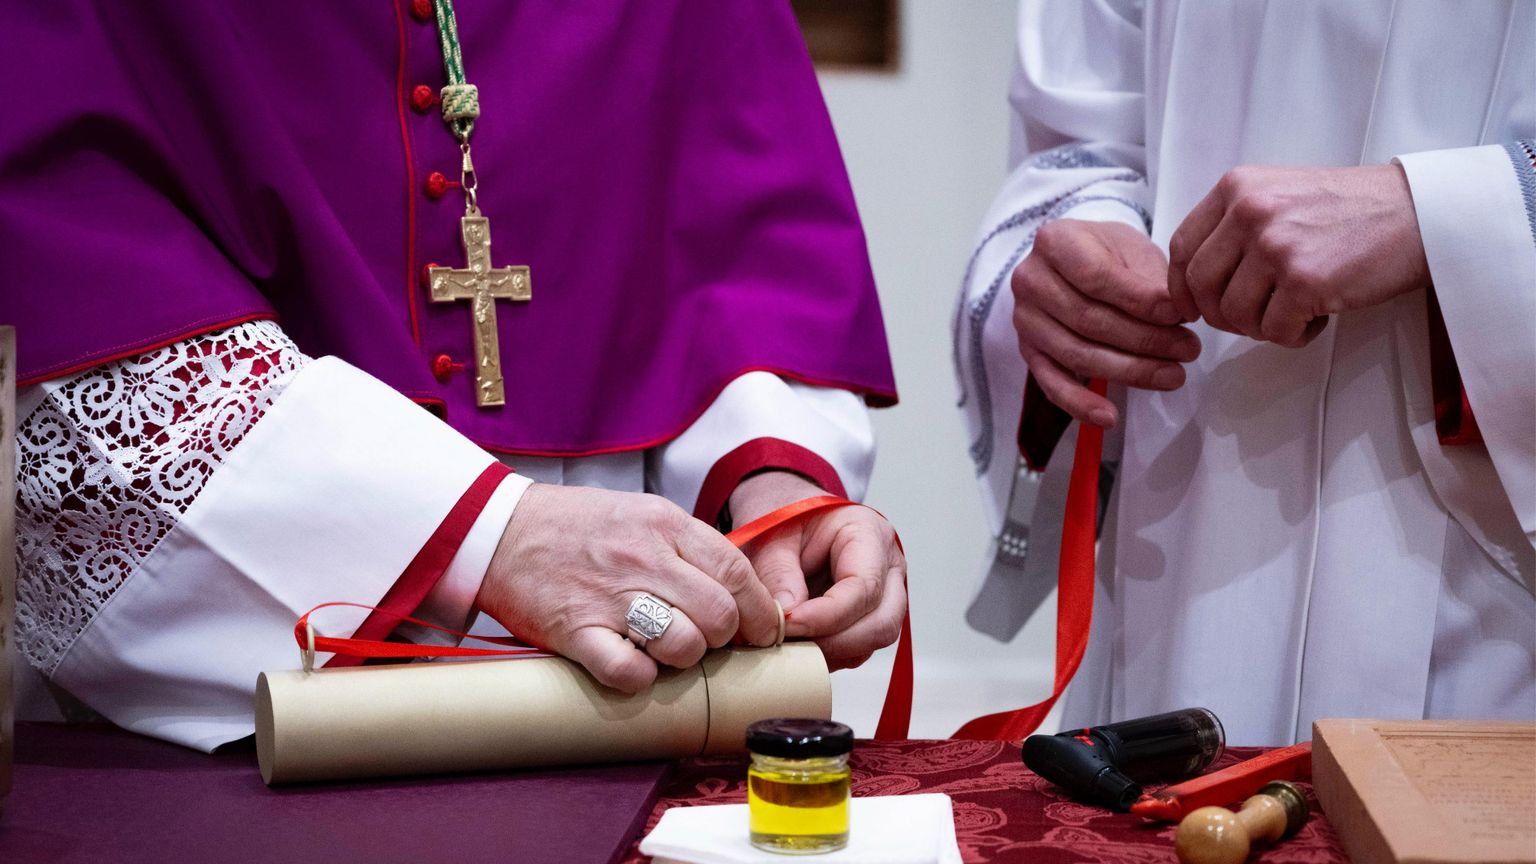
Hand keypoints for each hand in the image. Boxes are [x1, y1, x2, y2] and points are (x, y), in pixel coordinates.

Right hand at [475, 484, 779, 692]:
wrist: (499, 530)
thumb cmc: (577, 527)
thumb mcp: (642, 514)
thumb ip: (690, 548)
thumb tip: (741, 595)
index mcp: (665, 524)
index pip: (738, 574)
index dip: (759, 612)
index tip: (760, 633)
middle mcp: (643, 558)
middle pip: (719, 616)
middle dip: (722, 639)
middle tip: (704, 640)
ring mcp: (609, 597)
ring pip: (684, 645)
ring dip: (682, 658)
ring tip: (662, 648)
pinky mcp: (576, 632)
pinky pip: (630, 672)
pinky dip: (640, 677)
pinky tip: (631, 663)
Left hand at [728, 471, 906, 670]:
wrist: (786, 516)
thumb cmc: (784, 519)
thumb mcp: (771, 536)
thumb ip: (778, 574)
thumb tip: (787, 620)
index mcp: (869, 533)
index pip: (864, 586)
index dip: (827, 615)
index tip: (789, 626)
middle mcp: (887, 566)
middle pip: (883, 621)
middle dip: (837, 642)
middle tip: (791, 645)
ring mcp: (884, 594)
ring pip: (875, 639)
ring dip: (835, 652)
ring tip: (792, 647)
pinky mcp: (870, 616)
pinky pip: (861, 647)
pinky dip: (833, 654)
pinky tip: (802, 647)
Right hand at [1012, 219, 1200, 426]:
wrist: (1070, 262)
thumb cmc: (1106, 252)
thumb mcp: (1130, 247)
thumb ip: (1150, 277)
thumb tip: (1178, 314)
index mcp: (1055, 242)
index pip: (1098, 278)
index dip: (1141, 302)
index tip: (1183, 316)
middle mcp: (1030, 280)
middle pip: (1089, 320)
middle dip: (1145, 340)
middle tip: (1189, 350)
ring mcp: (1026, 320)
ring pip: (1077, 355)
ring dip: (1129, 371)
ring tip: (1173, 376)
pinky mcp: (1028, 352)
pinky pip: (1052, 384)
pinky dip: (1080, 404)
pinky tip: (1109, 417)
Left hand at [1167, 164, 1430, 346]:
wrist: (1419, 212)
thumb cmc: (1351, 209)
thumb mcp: (1279, 193)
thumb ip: (1234, 225)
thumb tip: (1193, 279)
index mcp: (1237, 187)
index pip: (1181, 247)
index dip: (1182, 287)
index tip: (1194, 306)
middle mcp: (1250, 211)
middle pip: (1199, 285)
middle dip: (1219, 314)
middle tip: (1250, 319)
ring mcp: (1275, 245)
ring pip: (1234, 314)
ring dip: (1259, 327)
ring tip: (1292, 313)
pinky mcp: (1304, 280)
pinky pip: (1274, 331)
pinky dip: (1292, 336)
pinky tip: (1315, 319)